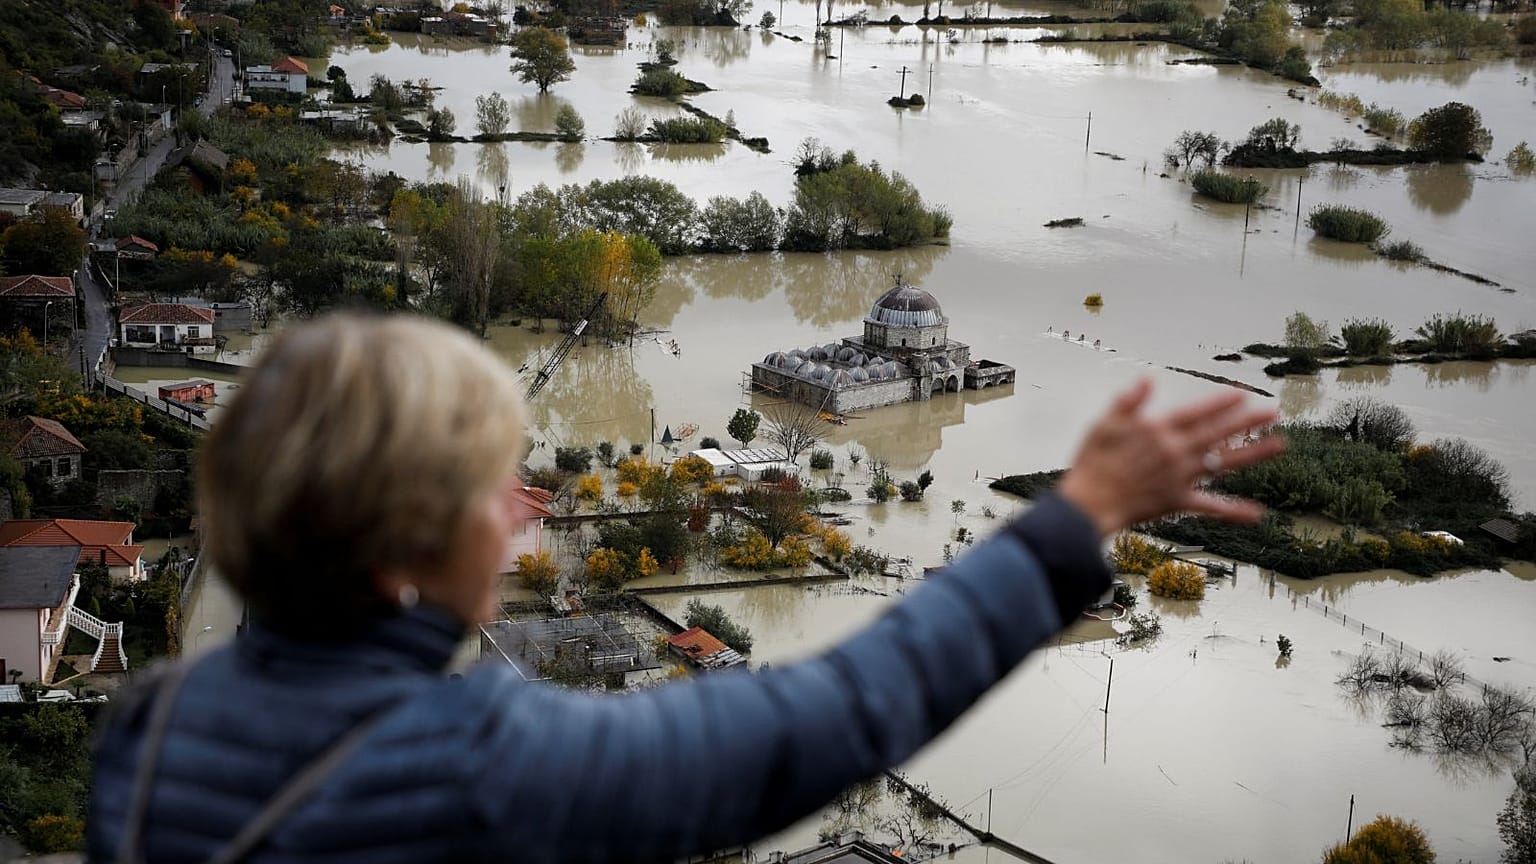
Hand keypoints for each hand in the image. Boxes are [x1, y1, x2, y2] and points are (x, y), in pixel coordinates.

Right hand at [1057, 379, 1285, 536]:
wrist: (1089, 504)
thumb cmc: (1093, 464)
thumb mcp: (1104, 424)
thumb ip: (1129, 401)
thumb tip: (1147, 379)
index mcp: (1158, 430)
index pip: (1196, 412)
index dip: (1220, 402)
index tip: (1242, 394)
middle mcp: (1175, 451)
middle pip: (1218, 433)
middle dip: (1247, 421)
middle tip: (1272, 412)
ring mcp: (1180, 476)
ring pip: (1223, 462)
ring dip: (1253, 454)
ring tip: (1279, 446)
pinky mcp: (1178, 500)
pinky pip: (1210, 506)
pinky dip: (1233, 511)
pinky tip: (1256, 513)